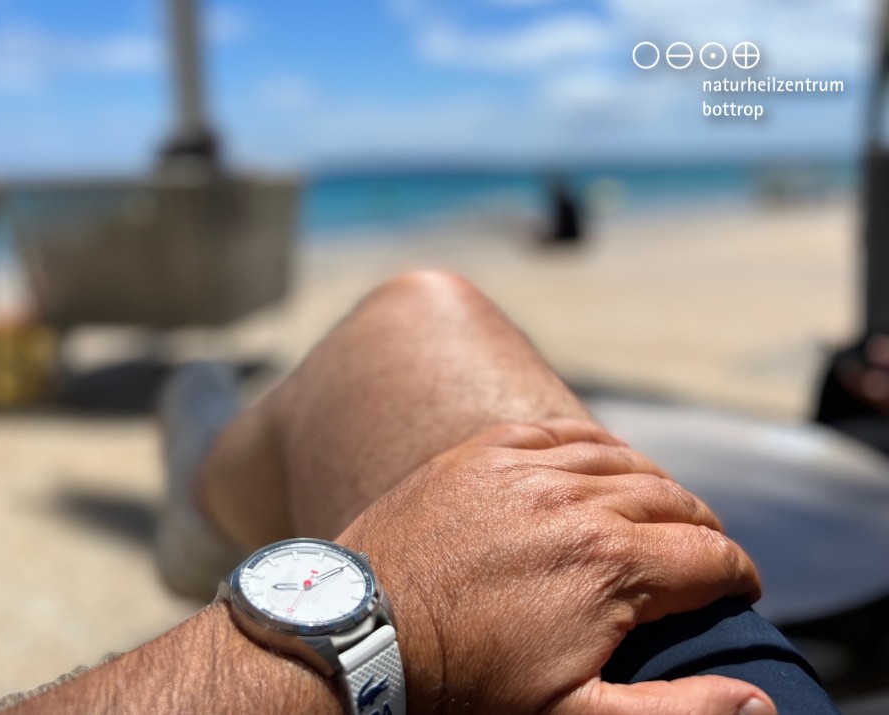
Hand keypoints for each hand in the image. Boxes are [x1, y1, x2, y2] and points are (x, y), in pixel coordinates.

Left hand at [337, 419, 773, 713]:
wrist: (363, 630)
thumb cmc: (466, 681)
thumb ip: (677, 713)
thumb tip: (760, 703)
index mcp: (612, 564)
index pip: (712, 557)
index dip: (739, 577)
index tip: (739, 590)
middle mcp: (579, 501)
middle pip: (676, 502)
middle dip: (704, 531)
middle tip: (704, 555)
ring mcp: (528, 468)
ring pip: (625, 461)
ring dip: (658, 487)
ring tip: (664, 512)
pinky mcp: (485, 452)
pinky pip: (561, 432)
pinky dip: (597, 446)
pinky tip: (604, 461)